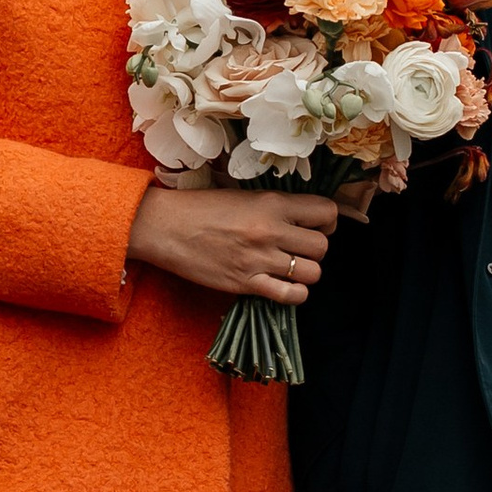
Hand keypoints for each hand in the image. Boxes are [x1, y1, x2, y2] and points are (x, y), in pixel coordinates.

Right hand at [127, 183, 338, 304]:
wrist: (165, 226)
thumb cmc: (201, 208)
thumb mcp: (244, 196)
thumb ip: (275, 207)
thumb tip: (303, 219)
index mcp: (272, 203)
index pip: (326, 213)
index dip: (326, 222)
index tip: (314, 226)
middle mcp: (270, 230)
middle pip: (322, 247)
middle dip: (316, 250)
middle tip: (299, 249)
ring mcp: (259, 259)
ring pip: (312, 273)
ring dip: (305, 273)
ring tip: (289, 268)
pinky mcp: (246, 283)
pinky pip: (290, 295)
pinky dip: (293, 294)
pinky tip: (282, 286)